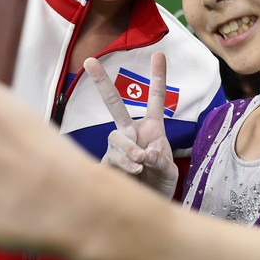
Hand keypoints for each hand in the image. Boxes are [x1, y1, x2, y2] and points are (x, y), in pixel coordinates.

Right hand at [83, 52, 177, 198]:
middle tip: (89, 60)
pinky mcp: (107, 162)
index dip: (157, 77)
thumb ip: (161, 160)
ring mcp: (118, 146)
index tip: (159, 53)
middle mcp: (131, 132)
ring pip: (116, 136)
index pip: (155, 99)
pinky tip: (134, 172)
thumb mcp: (169, 171)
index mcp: (152, 127)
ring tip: (140, 163)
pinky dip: (124, 163)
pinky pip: (112, 157)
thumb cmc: (160, 183)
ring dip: (128, 147)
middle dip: (101, 82)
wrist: (147, 205)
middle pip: (114, 104)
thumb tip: (143, 153)